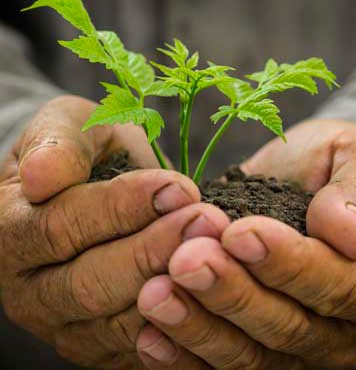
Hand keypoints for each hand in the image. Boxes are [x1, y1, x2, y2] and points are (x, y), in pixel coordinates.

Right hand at [0, 95, 229, 368]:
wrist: (92, 193)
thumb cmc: (84, 155)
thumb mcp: (67, 128)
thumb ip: (57, 144)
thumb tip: (40, 176)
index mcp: (14, 232)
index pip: (63, 225)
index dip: (123, 207)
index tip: (177, 188)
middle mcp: (31, 289)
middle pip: (90, 282)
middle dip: (154, 250)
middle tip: (206, 221)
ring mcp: (65, 325)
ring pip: (118, 322)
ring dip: (173, 288)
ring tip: (216, 252)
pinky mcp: (100, 345)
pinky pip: (138, 346)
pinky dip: (177, 324)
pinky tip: (209, 293)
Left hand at [134, 119, 355, 368]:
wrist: (308, 177)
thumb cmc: (338, 166)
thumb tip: (347, 232)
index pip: (336, 284)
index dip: (287, 263)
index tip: (240, 234)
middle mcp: (334, 323)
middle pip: (285, 326)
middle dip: (230, 293)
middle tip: (185, 261)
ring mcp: (292, 341)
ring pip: (248, 354)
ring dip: (198, 326)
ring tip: (155, 295)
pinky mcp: (252, 343)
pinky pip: (220, 363)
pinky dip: (184, 356)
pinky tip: (149, 336)